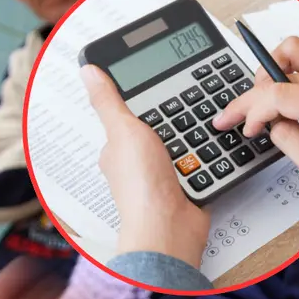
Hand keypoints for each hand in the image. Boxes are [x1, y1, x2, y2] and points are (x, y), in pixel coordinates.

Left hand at [81, 65, 209, 268]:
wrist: (171, 226)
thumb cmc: (142, 187)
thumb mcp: (124, 131)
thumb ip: (110, 102)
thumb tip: (88, 72)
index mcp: (117, 148)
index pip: (132, 115)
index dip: (149, 102)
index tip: (165, 91)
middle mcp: (137, 163)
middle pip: (161, 128)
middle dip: (177, 120)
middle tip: (190, 109)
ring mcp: (162, 175)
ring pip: (183, 144)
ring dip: (194, 139)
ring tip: (202, 130)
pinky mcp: (185, 185)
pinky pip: (200, 162)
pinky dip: (207, 157)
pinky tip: (210, 150)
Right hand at [213, 37, 298, 194]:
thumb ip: (292, 146)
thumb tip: (271, 124)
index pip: (278, 94)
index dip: (251, 110)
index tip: (243, 126)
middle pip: (281, 69)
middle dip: (253, 95)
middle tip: (239, 114)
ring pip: (295, 48)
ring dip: (272, 69)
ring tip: (263, 97)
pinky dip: (293, 63)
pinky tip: (286, 85)